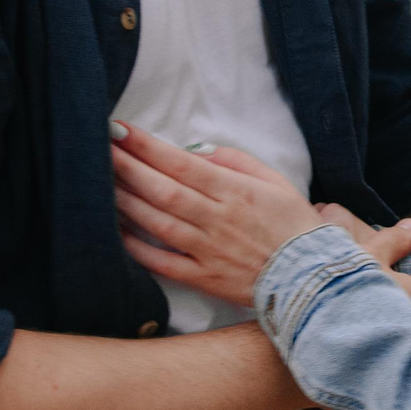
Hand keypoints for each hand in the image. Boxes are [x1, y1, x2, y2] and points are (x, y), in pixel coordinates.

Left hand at [110, 129, 410, 325]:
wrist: (313, 278)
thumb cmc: (292, 224)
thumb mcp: (273, 180)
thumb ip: (233, 161)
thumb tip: (193, 153)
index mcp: (234, 191)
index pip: (181, 164)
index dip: (147, 147)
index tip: (120, 131)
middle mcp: (217, 219)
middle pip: (162, 190)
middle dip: (126, 167)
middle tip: (97, 149)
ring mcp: (207, 251)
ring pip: (157, 223)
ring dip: (124, 202)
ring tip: (98, 183)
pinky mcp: (203, 278)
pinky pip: (163, 262)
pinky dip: (137, 248)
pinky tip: (117, 231)